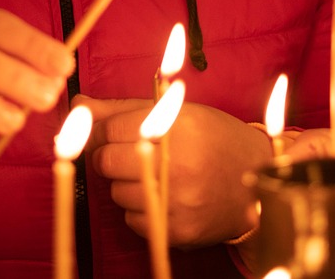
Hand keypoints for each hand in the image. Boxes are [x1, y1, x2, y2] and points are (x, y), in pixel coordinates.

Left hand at [79, 95, 269, 246]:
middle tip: (136, 154)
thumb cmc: (215, 138)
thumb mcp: (178, 112)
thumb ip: (123, 108)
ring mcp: (177, 201)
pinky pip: (132, 220)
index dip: (109, 130)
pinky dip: (140, 210)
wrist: (257, 181)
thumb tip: (77, 104)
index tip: (119, 132)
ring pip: (116, 193)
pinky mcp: (177, 230)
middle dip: (113, 157)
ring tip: (157, 175)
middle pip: (106, 161)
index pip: (110, 129)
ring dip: (126, 184)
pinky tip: (165, 197)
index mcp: (178, 126)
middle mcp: (177, 164)